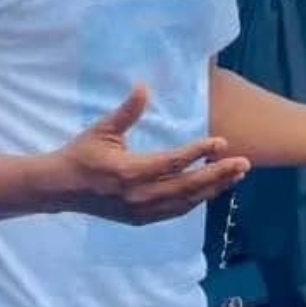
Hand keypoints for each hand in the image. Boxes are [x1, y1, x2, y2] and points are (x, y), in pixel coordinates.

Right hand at [54, 84, 249, 224]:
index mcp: (130, 172)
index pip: (173, 163)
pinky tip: (211, 189)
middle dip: (218, 175)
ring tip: (235, 175)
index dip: (198, 152)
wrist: (61, 189)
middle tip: (244, 163)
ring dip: (212, 188)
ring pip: (185, 202)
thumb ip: (127, 112)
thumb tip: (144, 87)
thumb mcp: (102, 129)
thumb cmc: (83, 154)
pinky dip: (196, 200)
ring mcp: (141, 211)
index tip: (221, 142)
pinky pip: (175, 212)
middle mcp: (139, 196)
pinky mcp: (141, 219)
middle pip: (187, 187)